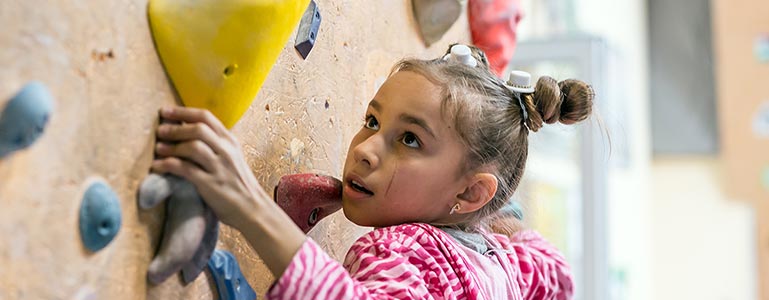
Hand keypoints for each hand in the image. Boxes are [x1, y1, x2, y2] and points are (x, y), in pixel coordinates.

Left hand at [151, 106, 268, 228]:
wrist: (252, 210)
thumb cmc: (238, 185)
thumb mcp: (231, 158)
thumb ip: (215, 145)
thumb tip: (187, 133)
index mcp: (230, 142)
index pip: (206, 117)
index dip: (183, 112)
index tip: (166, 111)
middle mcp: (226, 151)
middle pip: (198, 129)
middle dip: (175, 128)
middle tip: (160, 130)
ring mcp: (219, 167)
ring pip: (192, 147)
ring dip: (171, 146)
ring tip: (158, 148)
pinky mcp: (211, 184)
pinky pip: (185, 169)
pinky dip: (168, 165)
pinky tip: (157, 166)